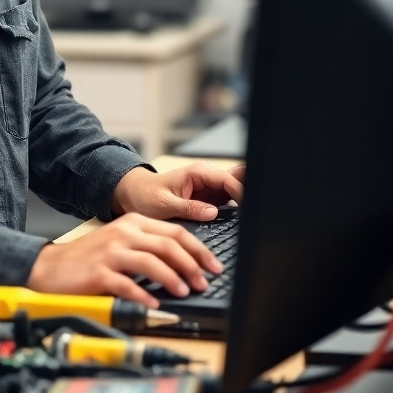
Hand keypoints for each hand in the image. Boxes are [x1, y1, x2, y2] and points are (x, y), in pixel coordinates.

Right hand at [26, 213, 224, 307]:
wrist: (51, 267)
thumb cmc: (89, 257)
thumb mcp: (121, 240)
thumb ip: (148, 245)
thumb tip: (184, 261)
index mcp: (133, 223)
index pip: (175, 232)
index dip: (198, 250)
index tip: (213, 266)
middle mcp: (124, 233)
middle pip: (167, 245)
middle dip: (191, 265)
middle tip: (203, 282)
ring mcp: (111, 252)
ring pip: (151, 262)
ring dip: (172, 278)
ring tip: (184, 292)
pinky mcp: (99, 272)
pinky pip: (127, 284)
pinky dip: (144, 295)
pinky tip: (154, 304)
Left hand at [110, 162, 244, 221]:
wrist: (134, 195)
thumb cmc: (146, 195)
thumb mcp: (164, 204)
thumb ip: (189, 208)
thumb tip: (213, 212)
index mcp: (197, 173)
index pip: (227, 179)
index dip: (240, 192)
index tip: (248, 208)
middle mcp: (206, 178)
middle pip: (236, 181)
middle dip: (248, 191)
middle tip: (258, 209)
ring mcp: (209, 188)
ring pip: (235, 191)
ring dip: (243, 202)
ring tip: (253, 217)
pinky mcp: (208, 199)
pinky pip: (227, 201)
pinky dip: (235, 209)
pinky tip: (242, 219)